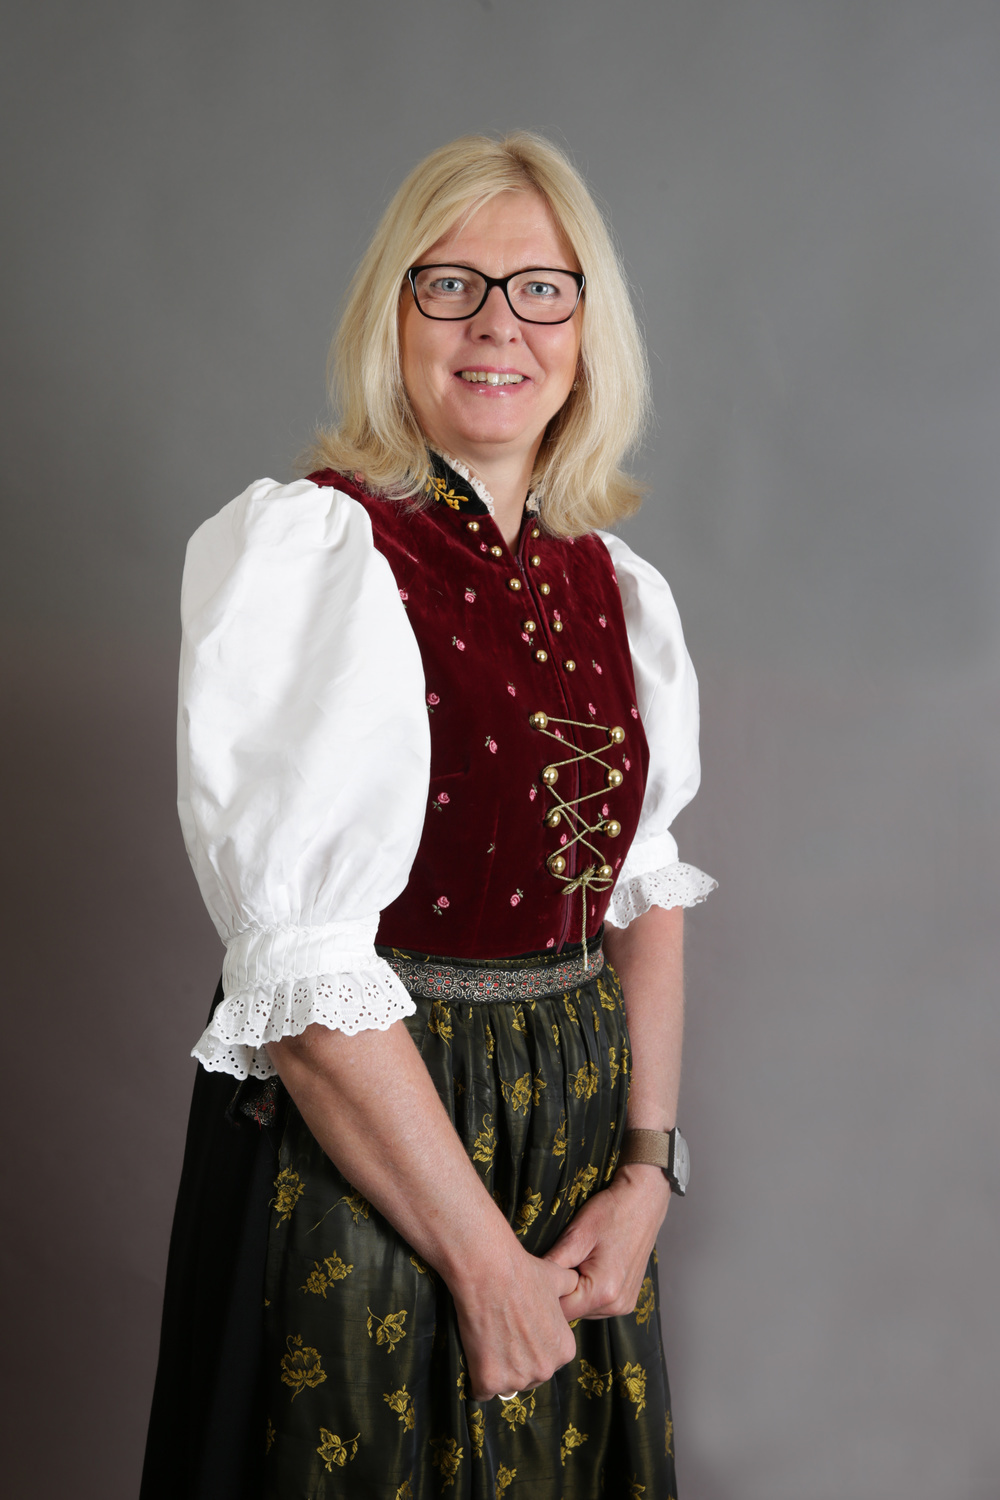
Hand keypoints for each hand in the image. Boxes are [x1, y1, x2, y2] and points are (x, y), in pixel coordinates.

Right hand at [449, 1249, 579, 1400]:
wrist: (489, 1273)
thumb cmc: (523, 1273)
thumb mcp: (557, 1278)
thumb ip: (570, 1286)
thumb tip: (575, 1282)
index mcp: (564, 1350)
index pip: (547, 1361)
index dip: (531, 1347)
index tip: (518, 1332)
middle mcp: (545, 1370)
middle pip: (528, 1377)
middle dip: (515, 1362)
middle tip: (501, 1335)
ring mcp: (517, 1378)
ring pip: (505, 1385)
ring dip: (495, 1370)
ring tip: (487, 1341)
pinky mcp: (489, 1380)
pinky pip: (481, 1391)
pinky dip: (475, 1378)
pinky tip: (474, 1358)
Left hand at [544, 1164, 671, 1319]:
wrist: (644, 1200)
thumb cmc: (611, 1212)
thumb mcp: (577, 1234)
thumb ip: (554, 1264)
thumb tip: (532, 1281)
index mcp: (604, 1292)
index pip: (561, 1310)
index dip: (546, 1294)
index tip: (537, 1277)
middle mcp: (617, 1305)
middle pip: (573, 1313)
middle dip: (560, 1294)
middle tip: (554, 1266)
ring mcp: (625, 1304)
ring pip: (585, 1309)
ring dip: (575, 1293)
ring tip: (574, 1263)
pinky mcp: (628, 1299)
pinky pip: (598, 1304)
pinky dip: (588, 1291)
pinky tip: (587, 1268)